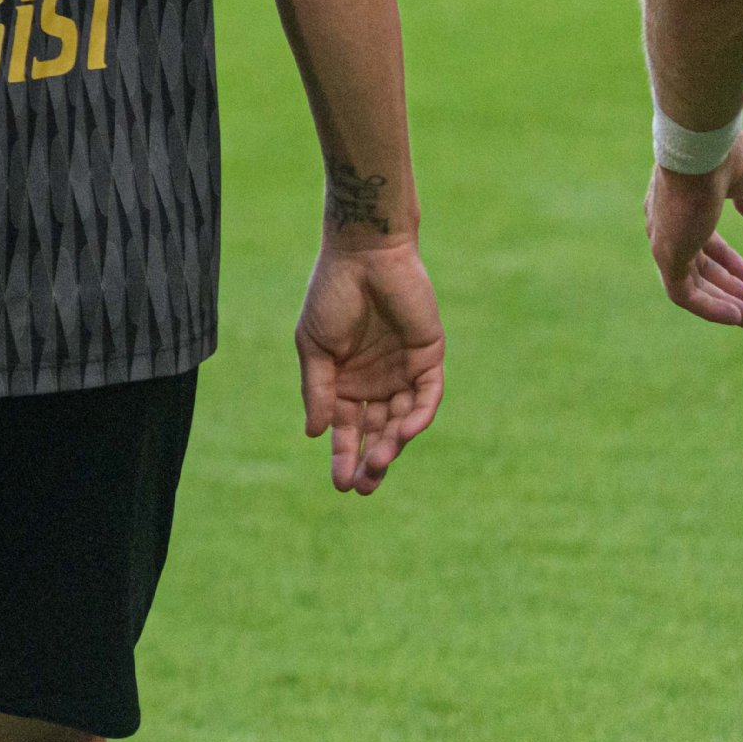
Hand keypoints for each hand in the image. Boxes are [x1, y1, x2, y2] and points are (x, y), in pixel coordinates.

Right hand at [295, 235, 444, 493]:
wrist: (365, 255)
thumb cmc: (332, 295)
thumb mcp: (315, 346)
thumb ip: (317, 390)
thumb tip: (314, 434)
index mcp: (344, 380)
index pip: (346, 427)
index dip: (343, 455)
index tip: (341, 484)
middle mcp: (375, 382)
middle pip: (376, 431)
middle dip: (370, 460)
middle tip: (363, 486)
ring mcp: (403, 372)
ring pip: (401, 421)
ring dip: (392, 444)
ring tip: (379, 464)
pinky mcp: (428, 359)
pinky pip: (426, 397)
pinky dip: (417, 417)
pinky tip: (403, 432)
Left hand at [650, 128, 742, 328]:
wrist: (701, 146)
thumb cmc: (723, 154)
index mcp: (680, 203)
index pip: (701, 240)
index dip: (727, 262)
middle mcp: (667, 222)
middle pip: (696, 265)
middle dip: (726, 287)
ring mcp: (664, 237)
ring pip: (691, 283)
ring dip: (722, 303)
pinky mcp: (666, 253)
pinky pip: (683, 293)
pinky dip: (709, 308)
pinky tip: (735, 318)